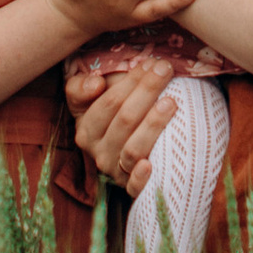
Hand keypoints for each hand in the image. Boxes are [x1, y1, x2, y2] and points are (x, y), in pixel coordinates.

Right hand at [71, 55, 182, 188]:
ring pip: (132, 149)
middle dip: (147, 92)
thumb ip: (81, 87)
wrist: (120, 152)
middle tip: (166, 71)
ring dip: (152, 125)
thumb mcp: (88, 99)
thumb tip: (95, 84)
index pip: (108, 103)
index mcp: (86, 129)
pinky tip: (150, 165)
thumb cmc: (110, 117)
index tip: (151, 63)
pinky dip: (141, 177)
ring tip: (171, 102)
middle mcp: (97, 152)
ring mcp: (114, 171)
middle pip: (124, 121)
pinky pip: (134, 187)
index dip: (131, 82)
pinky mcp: (130, 188)